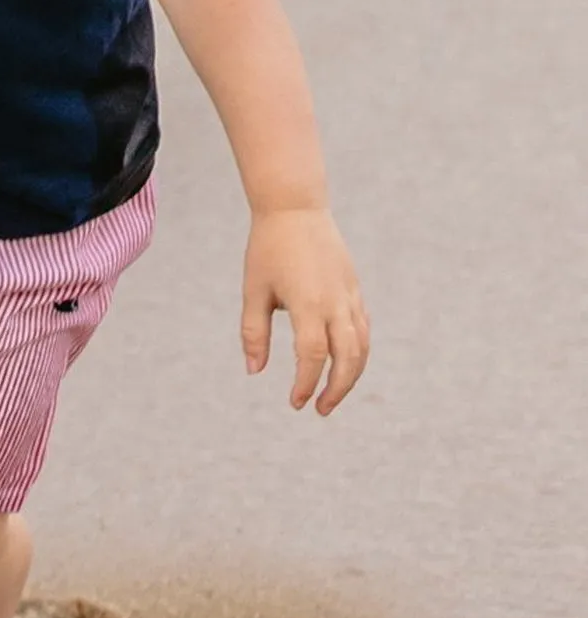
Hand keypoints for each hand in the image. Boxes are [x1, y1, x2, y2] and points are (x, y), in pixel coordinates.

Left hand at [240, 208, 369, 414]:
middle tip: (319, 410)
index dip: (305, 383)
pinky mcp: (354, 288)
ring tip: (332, 395)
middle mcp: (336, 302)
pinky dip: (358, 352)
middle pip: (348, 359)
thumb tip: (254, 371)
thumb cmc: (268, 249)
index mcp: (309, 303)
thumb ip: (254, 333)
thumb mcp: (254, 290)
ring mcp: (350, 295)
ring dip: (351, 376)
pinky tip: (344, 364)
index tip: (295, 402)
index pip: (313, 356)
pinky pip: (364, 328)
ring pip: (362, 346)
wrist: (295, 208)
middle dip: (336, 390)